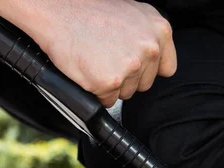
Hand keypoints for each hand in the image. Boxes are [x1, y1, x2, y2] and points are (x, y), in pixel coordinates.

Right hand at [0, 0, 176, 107]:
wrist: (57, 11)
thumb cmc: (89, 11)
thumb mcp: (132, 13)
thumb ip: (148, 36)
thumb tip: (156, 59)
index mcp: (159, 30)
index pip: (166, 69)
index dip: (147, 70)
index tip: (133, 65)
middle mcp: (149, 48)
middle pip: (144, 85)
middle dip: (127, 78)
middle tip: (105, 57)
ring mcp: (131, 66)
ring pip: (126, 94)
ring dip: (111, 85)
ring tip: (95, 60)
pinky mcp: (110, 82)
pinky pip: (107, 100)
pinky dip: (95, 91)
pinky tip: (87, 70)